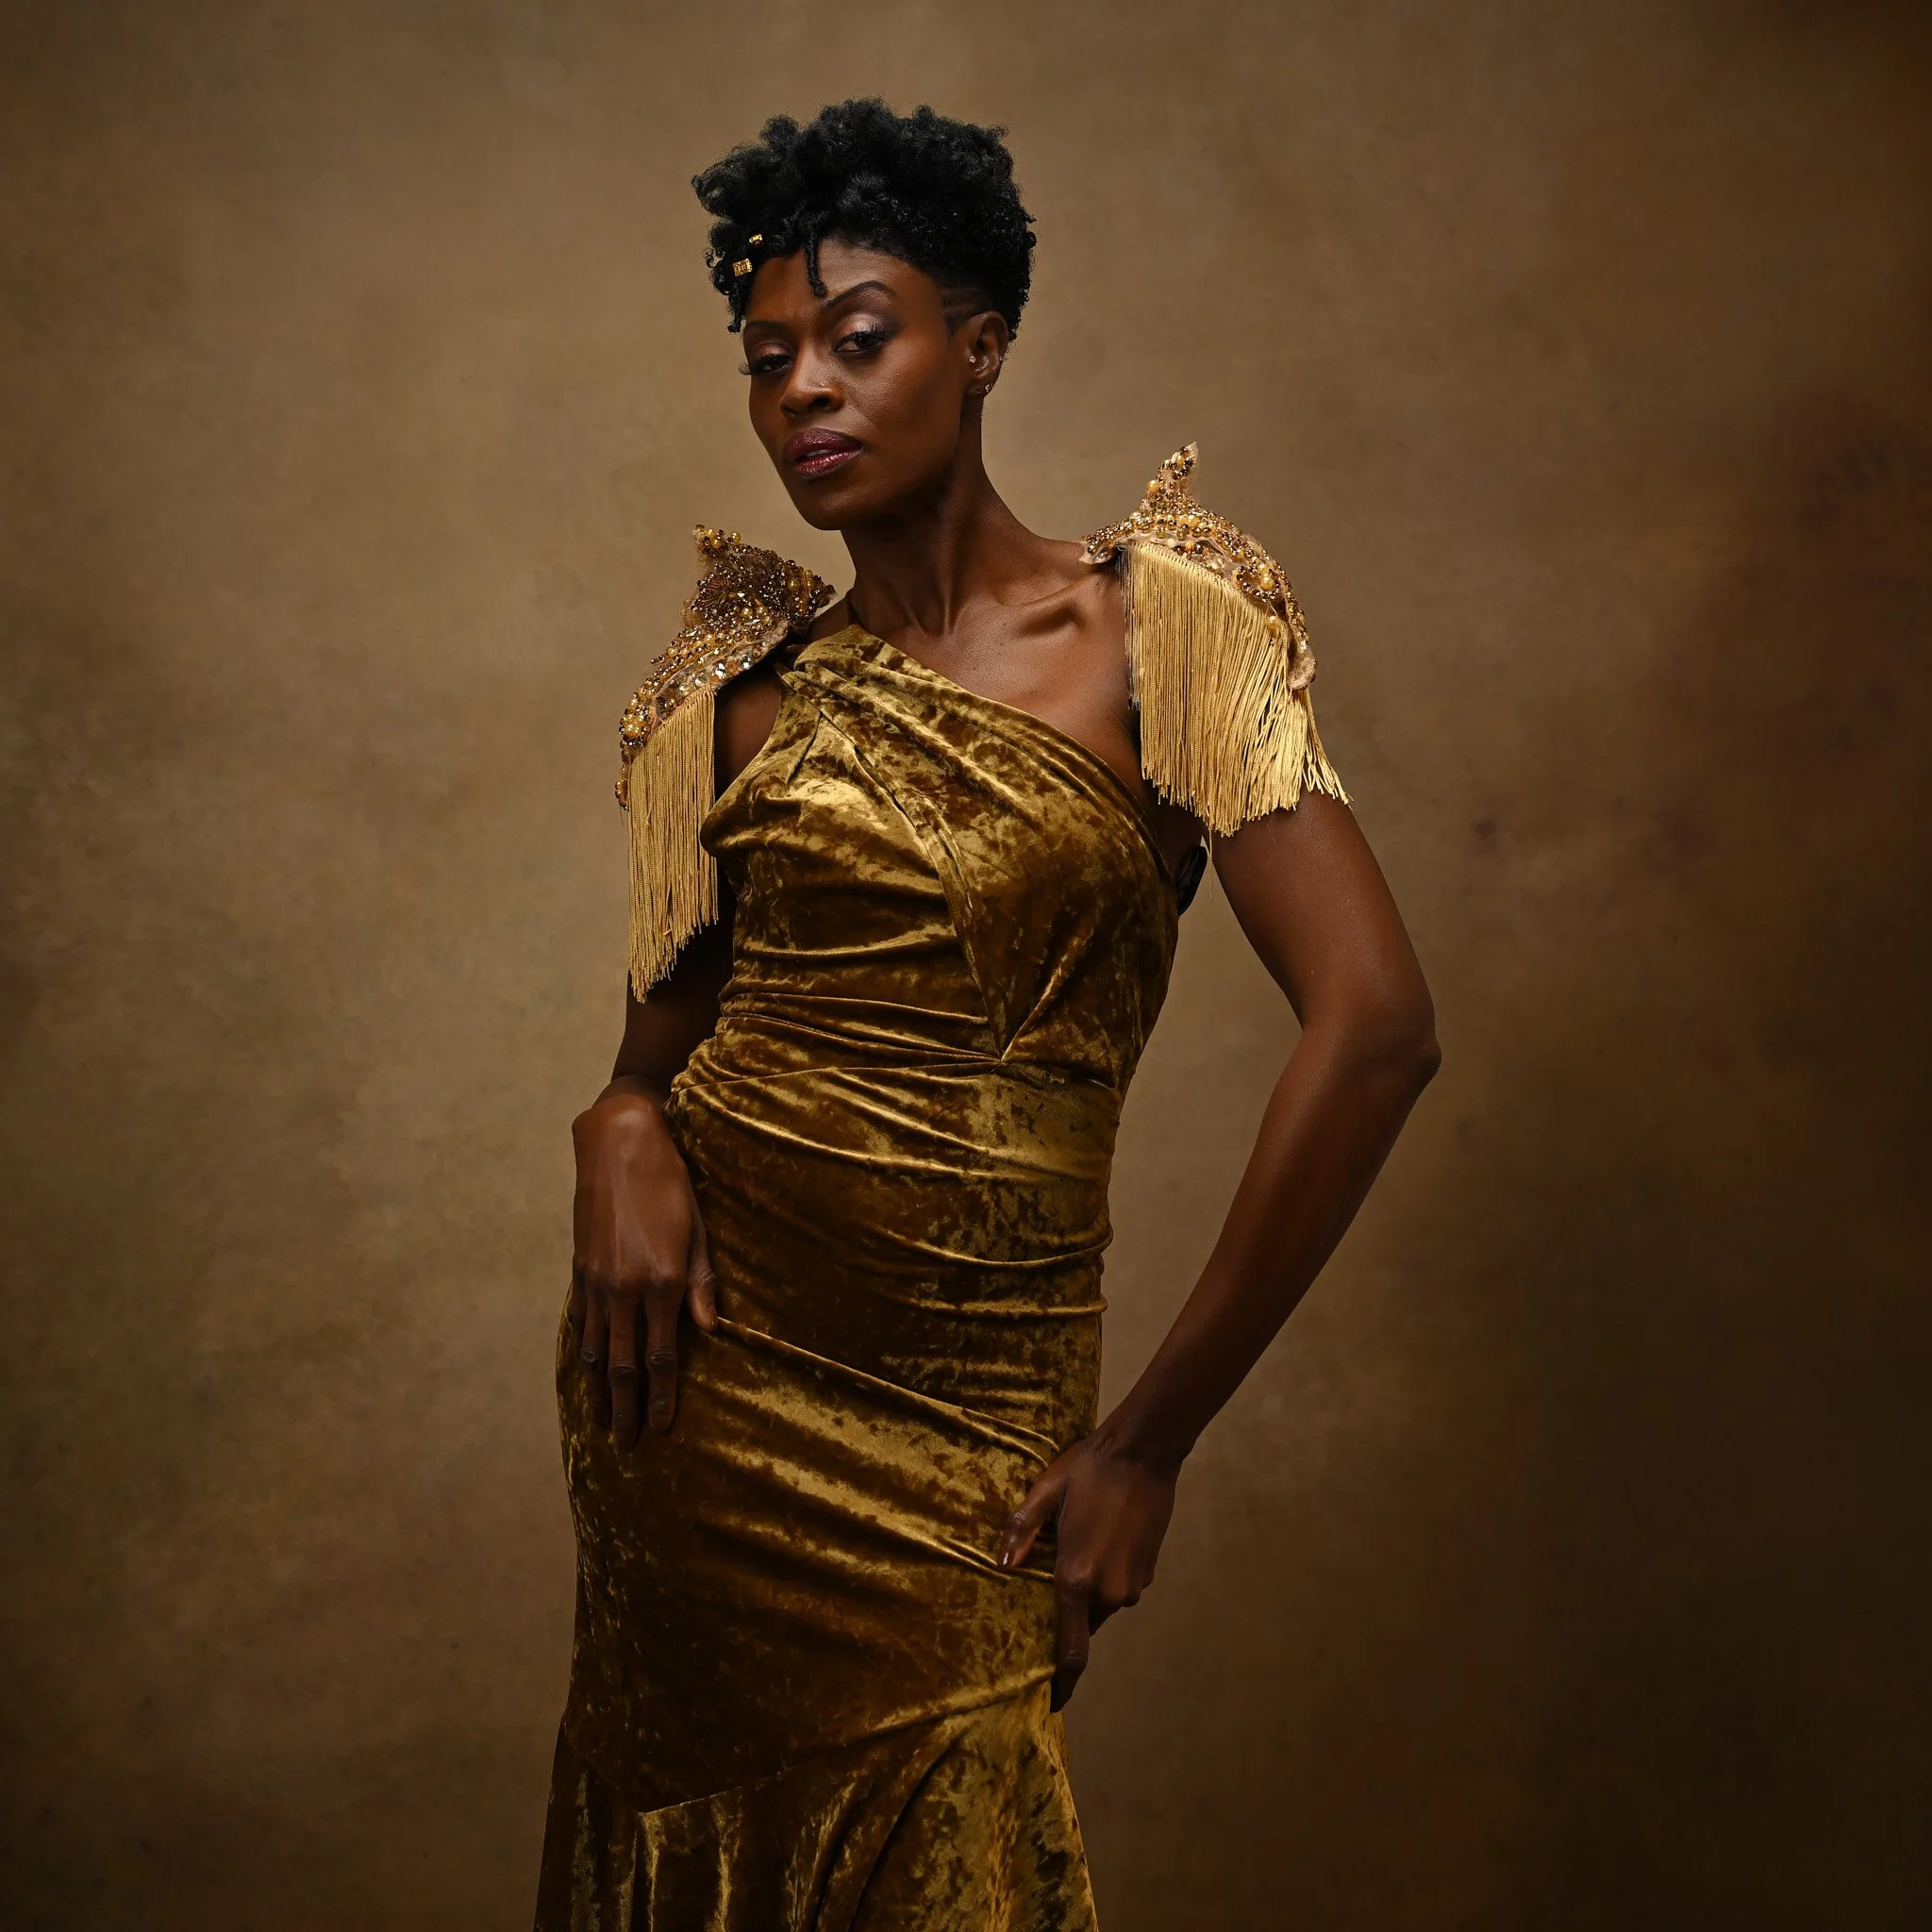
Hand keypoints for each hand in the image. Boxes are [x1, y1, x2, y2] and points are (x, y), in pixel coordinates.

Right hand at [567, 1092, 716, 1447]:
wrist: (618, 1146)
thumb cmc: (670, 1184)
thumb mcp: (697, 1231)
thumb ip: (701, 1284)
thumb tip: (712, 1330)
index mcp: (660, 1282)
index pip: (661, 1358)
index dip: (662, 1397)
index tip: (661, 1429)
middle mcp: (624, 1289)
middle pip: (625, 1366)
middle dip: (626, 1409)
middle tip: (626, 1445)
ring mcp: (596, 1282)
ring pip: (596, 1351)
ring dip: (600, 1391)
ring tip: (604, 1422)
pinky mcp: (580, 1270)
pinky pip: (581, 1322)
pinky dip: (583, 1352)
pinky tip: (587, 1371)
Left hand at [1000, 1432, 1180, 1711]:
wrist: (1145, 1452)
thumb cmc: (1089, 1469)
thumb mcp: (1046, 1492)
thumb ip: (1021, 1532)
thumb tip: (1002, 1566)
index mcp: (1076, 1579)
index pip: (1071, 1652)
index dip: (1062, 1684)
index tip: (1052, 1703)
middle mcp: (1108, 1592)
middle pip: (1083, 1626)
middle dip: (1067, 1620)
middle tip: (1050, 1593)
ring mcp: (1132, 1584)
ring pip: (1102, 1605)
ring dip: (1087, 1592)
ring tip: (1075, 1554)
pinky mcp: (1148, 1571)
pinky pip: (1120, 1586)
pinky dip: (1106, 1576)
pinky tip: (1099, 1541)